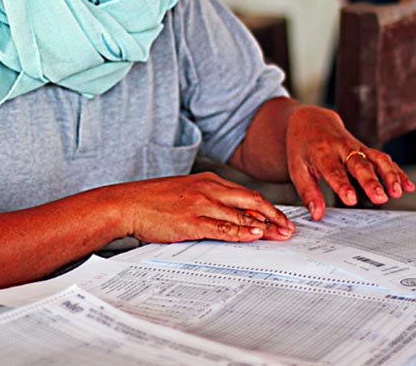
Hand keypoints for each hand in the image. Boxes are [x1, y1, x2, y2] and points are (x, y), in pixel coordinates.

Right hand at [119, 172, 295, 243]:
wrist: (127, 203)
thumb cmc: (152, 200)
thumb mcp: (185, 192)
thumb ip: (207, 199)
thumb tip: (228, 214)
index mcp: (208, 180)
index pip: (246, 193)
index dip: (267, 206)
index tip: (281, 217)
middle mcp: (208, 189)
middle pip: (251, 201)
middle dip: (274, 215)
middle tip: (289, 227)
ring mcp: (201, 204)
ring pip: (241, 215)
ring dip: (265, 226)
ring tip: (281, 235)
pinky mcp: (192, 221)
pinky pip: (224, 228)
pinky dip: (242, 232)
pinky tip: (255, 236)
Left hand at [285, 104, 414, 219]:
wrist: (310, 120)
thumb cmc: (302, 147)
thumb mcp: (297, 168)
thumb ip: (308, 193)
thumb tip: (317, 214)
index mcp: (321, 152)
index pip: (333, 169)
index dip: (342, 185)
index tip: (351, 199)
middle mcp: (342, 148)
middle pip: (359, 163)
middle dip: (371, 180)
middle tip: (380, 197)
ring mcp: (356, 147)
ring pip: (377, 158)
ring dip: (389, 174)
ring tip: (397, 192)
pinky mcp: (366, 149)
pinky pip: (384, 159)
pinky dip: (397, 172)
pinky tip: (408, 186)